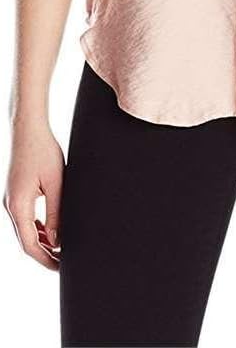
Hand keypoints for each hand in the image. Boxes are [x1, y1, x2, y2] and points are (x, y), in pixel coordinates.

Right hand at [3, 120, 63, 270]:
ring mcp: (10, 200)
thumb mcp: (55, 183)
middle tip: (63, 262)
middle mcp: (10, 206)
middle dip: (44, 254)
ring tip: (60, 248)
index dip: (46, 259)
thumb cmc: (43, 151)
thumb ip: (56, 213)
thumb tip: (58, 240)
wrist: (27, 130)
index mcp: (19, 206)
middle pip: (26, 241)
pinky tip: (51, 229)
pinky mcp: (14, 193)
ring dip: (41, 241)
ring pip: (24, 230)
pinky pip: (24, 218)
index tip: (61, 267)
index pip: (30, 245)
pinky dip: (37, 228)